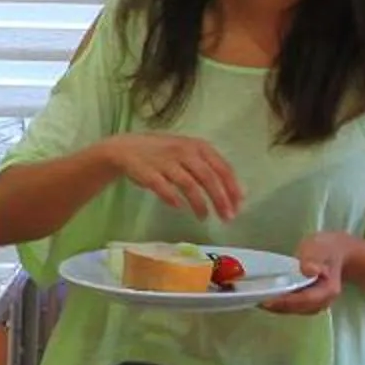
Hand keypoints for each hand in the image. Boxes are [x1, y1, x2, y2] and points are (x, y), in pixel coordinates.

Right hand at [101, 133, 243, 218]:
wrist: (126, 149)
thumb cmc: (163, 153)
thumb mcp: (188, 152)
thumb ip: (207, 166)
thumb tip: (230, 191)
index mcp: (198, 146)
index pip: (222, 167)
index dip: (232, 187)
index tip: (239, 205)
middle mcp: (184, 151)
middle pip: (208, 178)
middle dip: (220, 199)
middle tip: (227, 218)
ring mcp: (165, 162)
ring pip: (189, 185)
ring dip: (199, 204)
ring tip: (204, 218)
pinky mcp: (148, 173)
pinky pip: (164, 188)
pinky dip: (173, 198)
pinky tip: (179, 208)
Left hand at [264, 230, 353, 315]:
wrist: (335, 253)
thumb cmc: (326, 249)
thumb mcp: (320, 247)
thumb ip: (315, 257)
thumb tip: (309, 270)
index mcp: (329, 290)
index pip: (306, 300)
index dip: (286, 301)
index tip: (267, 301)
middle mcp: (323, 302)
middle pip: (298, 308)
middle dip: (277, 306)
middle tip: (255, 300)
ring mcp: (316, 304)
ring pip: (294, 310)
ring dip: (276, 307)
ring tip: (257, 299)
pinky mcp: (308, 303)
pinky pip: (292, 306)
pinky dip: (279, 304)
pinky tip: (265, 297)